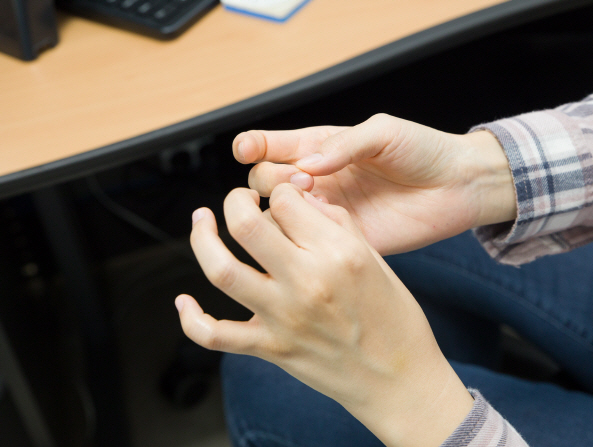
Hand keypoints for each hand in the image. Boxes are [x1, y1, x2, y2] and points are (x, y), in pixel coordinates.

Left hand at [176, 185, 472, 446]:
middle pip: (245, 225)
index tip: (283, 199)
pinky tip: (184, 300)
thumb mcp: (376, 259)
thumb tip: (300, 200)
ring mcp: (283, 318)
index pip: (286, 201)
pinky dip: (191, 318)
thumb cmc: (394, 318)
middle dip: (234, 201)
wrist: (398, 379)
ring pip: (222, 270)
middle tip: (237, 200)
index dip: (280, 192)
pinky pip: (215, 335)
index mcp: (339, 254)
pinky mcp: (270, 347)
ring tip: (201, 221)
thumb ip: (337, 224)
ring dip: (202, 239)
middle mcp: (307, 283)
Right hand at [234, 114, 515, 255]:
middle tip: (303, 181)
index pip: (271, 146)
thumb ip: (343, 145)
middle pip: (266, 182)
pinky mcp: (344, 241)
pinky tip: (323, 228)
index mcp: (321, 148)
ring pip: (279, 216)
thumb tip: (305, 165)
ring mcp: (329, 212)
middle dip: (271, 180)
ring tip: (312, 203)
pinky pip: (310, 244)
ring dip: (282, 211)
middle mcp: (318, 180)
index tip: (246, 149)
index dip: (252, 146)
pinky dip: (305, 238)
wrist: (458, 186)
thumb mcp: (383, 133)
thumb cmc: (423, 150)